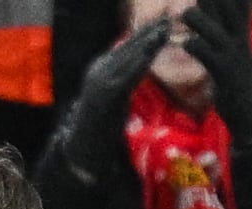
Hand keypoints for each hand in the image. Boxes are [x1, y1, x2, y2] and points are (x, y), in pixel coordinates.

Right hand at [64, 18, 170, 180]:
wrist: (83, 146)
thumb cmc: (100, 125)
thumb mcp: (114, 95)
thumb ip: (125, 78)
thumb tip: (140, 64)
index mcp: (101, 68)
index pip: (125, 47)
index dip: (143, 33)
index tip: (160, 23)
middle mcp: (99, 70)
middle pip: (128, 47)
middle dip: (149, 33)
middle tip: (169, 19)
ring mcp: (102, 81)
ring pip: (129, 57)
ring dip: (149, 43)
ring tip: (165, 31)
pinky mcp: (108, 93)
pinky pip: (128, 74)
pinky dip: (141, 62)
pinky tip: (153, 51)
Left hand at [181, 0, 251, 143]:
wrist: (247, 109)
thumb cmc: (234, 74)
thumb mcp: (232, 45)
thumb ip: (219, 23)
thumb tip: (202, 1)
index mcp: (243, 29)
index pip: (240, 3)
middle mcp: (240, 38)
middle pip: (229, 6)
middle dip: (209, 0)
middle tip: (194, 0)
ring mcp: (232, 55)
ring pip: (212, 29)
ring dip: (195, 18)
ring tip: (183, 16)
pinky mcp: (222, 72)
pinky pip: (204, 52)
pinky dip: (191, 44)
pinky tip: (183, 43)